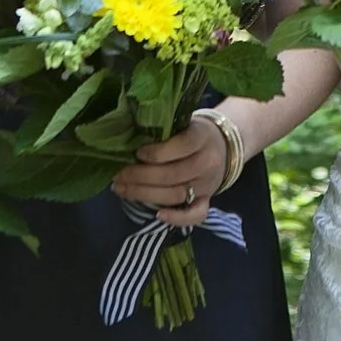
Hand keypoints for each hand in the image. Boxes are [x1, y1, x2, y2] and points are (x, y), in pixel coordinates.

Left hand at [113, 121, 228, 227]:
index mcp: (202, 137)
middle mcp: (208, 163)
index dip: (157, 152)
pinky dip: (177, 218)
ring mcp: (208, 185)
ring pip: (175, 195)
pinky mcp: (207, 200)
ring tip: (122, 189)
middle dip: (141, 176)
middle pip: (172, 174)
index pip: (182, 146)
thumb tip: (130, 141)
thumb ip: (163, 131)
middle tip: (118, 174)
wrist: (222, 144)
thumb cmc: (192, 132)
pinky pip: (195, 215)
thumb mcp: (183, 122)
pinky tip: (157, 215)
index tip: (137, 152)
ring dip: (145, 194)